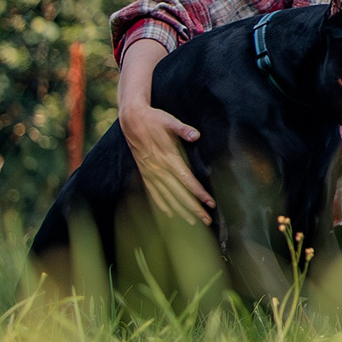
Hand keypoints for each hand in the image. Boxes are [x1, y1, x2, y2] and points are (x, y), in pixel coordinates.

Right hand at [124, 101, 215, 225]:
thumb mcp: (169, 121)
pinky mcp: (145, 173)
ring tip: (192, 221)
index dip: (198, 192)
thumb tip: (195, 135)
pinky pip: (154, 192)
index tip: (210, 202)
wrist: (131, 120)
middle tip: (207, 220)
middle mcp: (159, 169)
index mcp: (168, 158)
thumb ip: (182, 129)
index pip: (186, 180)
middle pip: (178, 193)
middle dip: (193, 208)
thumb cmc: (154, 119)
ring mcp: (151, 173)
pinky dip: (161, 204)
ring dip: (180, 210)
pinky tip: (169, 213)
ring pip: (166, 196)